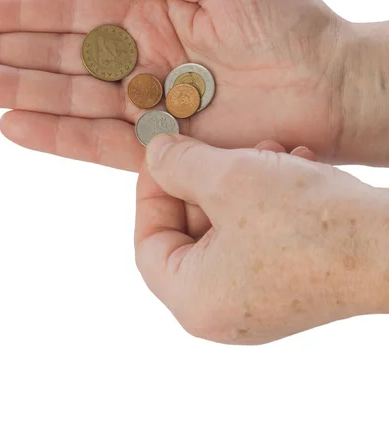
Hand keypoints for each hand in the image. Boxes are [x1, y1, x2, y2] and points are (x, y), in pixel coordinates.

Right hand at [0, 0, 350, 170]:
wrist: (330, 86)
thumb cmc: (288, 21)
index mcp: (148, 12)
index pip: (69, 11)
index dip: (17, 12)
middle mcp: (138, 59)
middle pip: (56, 56)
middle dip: (0, 54)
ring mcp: (144, 104)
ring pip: (67, 98)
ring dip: (14, 91)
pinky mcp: (160, 146)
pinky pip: (99, 140)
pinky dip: (56, 134)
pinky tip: (12, 124)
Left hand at [136, 134, 388, 343]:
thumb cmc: (309, 222)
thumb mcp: (228, 179)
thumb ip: (179, 164)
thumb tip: (155, 154)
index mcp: (195, 301)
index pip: (148, 243)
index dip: (151, 192)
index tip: (163, 156)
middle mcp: (223, 311)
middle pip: (188, 234)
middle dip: (204, 181)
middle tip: (213, 146)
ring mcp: (258, 301)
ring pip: (227, 228)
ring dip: (239, 182)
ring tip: (266, 153)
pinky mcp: (290, 285)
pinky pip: (259, 236)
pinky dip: (266, 199)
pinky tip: (291, 167)